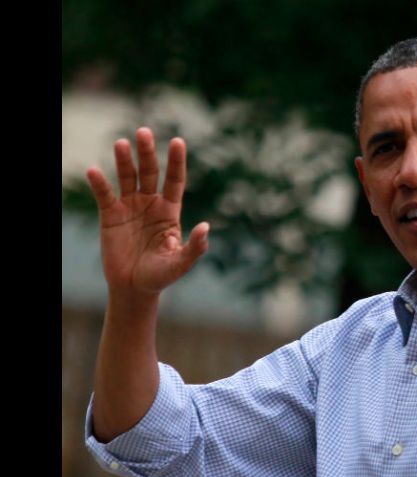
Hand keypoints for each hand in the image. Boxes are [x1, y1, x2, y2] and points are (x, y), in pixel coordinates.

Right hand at [85, 127, 208, 295]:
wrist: (134, 288)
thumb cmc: (161, 275)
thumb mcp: (180, 263)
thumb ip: (195, 247)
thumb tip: (206, 226)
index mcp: (170, 210)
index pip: (175, 180)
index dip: (176, 161)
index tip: (178, 141)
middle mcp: (151, 203)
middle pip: (150, 172)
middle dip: (147, 152)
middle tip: (144, 131)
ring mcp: (130, 207)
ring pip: (127, 177)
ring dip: (124, 160)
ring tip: (122, 143)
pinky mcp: (110, 215)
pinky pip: (105, 195)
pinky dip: (99, 183)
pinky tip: (94, 171)